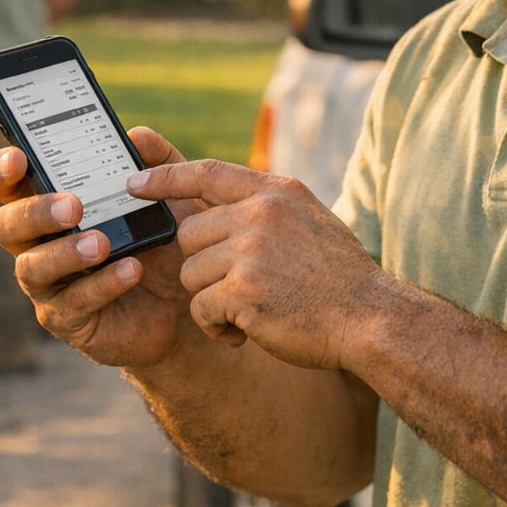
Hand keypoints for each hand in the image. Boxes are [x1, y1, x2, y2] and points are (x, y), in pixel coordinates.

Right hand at [0, 126, 200, 367]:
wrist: (185, 301)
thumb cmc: (163, 240)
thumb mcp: (169, 196)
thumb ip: (157, 163)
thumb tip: (137, 136)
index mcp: (50, 205)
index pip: (8, 185)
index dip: (2, 170)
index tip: (18, 158)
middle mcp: (38, 243)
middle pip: (6, 225)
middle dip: (34, 212)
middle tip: (73, 206)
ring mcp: (48, 284)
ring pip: (31, 267)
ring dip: (64, 253)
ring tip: (102, 243)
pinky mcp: (68, 319)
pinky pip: (73, 302)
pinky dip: (101, 284)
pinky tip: (131, 269)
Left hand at [126, 161, 381, 371]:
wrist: (371, 320)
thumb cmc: (342, 279)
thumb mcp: (310, 221)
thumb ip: (268, 209)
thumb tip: (224, 207)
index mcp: (276, 191)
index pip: (208, 171)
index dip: (165, 176)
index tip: (134, 182)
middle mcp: (261, 212)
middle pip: (190, 233)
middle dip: (203, 267)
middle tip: (238, 290)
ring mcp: (251, 248)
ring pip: (190, 273)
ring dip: (211, 301)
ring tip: (249, 314)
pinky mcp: (242, 288)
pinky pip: (200, 308)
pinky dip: (217, 328)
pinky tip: (246, 335)